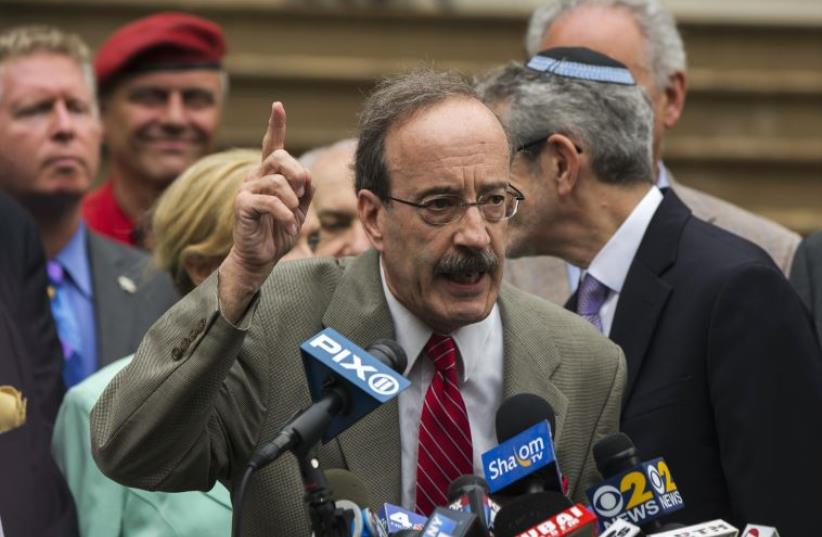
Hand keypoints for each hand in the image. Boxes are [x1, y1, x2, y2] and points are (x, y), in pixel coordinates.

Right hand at [219, 102, 311, 321]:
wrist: (261, 257)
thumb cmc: (278, 232)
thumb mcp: (300, 209)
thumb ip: (305, 190)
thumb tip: (306, 176)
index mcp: (269, 175)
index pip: (273, 145)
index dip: (276, 125)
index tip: (278, 106)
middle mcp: (255, 176)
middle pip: (280, 157)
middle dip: (298, 173)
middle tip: (302, 192)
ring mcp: (246, 188)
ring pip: (277, 180)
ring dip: (293, 199)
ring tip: (292, 214)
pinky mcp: (242, 204)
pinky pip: (269, 200)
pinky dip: (284, 213)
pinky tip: (287, 224)